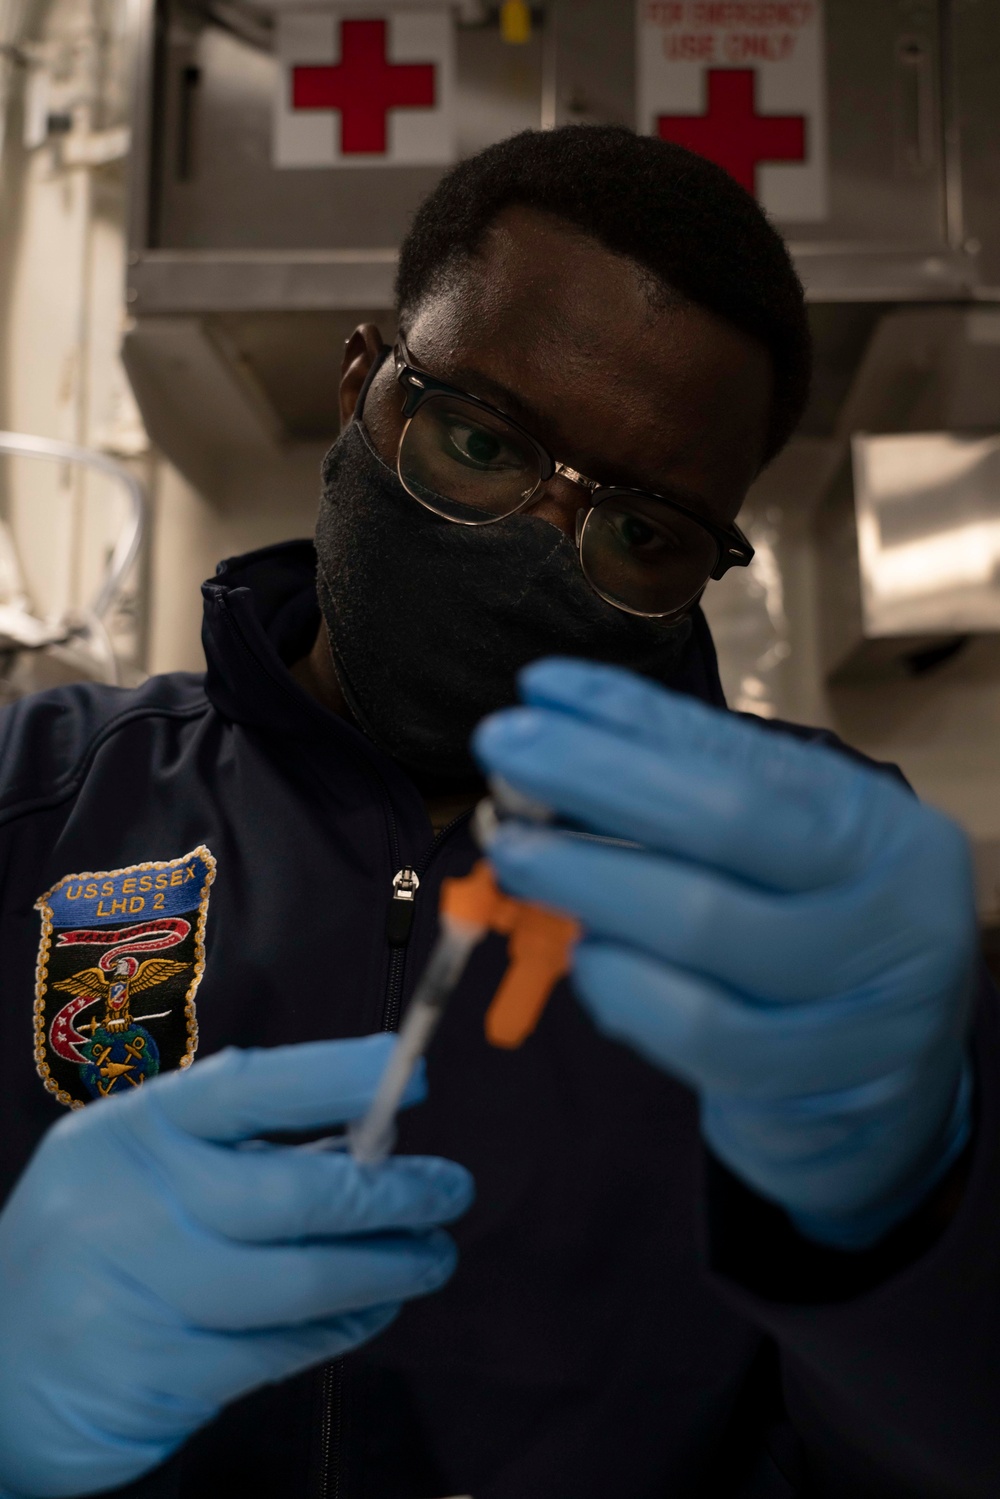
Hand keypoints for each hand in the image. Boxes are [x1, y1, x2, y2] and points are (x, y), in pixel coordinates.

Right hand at [0, 1036, 472, 1497]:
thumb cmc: (92, 1242)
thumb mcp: (139, 1169)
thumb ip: (235, 1148)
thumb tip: (365, 1137)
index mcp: (132, 1133)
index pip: (248, 1086)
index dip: (338, 1076)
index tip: (411, 1074)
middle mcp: (133, 1204)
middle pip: (297, 1192)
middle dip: (394, 1192)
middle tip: (452, 1190)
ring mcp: (143, 1294)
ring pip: (304, 1279)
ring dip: (388, 1267)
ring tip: (432, 1255)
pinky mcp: (160, 1375)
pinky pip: (281, 1348)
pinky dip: (343, 1326)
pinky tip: (374, 1308)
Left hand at [474, 658, 975, 1250]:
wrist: (881, 1092)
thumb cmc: (809, 940)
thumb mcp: (777, 849)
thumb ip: (685, 788)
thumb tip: (561, 715)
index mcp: (877, 828)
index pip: (742, 758)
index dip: (631, 723)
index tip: (541, 692)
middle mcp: (892, 907)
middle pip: (727, 824)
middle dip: (597, 778)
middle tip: (503, 758)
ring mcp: (865, 1007)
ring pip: (704, 927)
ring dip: (590, 882)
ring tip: (520, 860)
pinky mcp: (818, 1090)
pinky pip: (702, 1036)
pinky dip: (625, 989)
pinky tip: (585, 961)